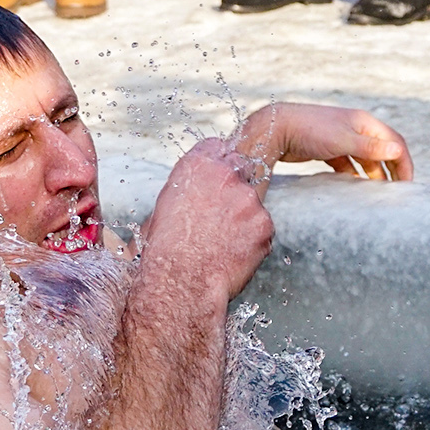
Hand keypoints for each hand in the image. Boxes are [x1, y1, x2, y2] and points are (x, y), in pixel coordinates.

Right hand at [139, 138, 273, 302]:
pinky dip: (253, 242)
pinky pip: (263, 230)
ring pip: (253, 205)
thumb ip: (187, 190)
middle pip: (241, 172)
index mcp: (197, 166)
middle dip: (234, 192)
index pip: (217, 148)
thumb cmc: (165, 250)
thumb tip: (191, 196)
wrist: (180, 280)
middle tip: (220, 218)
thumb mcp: (165, 207)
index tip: (216, 181)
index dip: (218, 165)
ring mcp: (249, 199)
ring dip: (244, 220)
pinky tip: (233, 255)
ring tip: (221, 244)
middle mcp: (226, 175)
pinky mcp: (265, 224)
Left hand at [234, 103, 413, 183]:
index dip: (404, 163)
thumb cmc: (311, 130)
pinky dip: (354, 175)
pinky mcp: (328, 150)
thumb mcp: (342, 140)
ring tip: (378, 193)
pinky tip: (355, 188)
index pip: (394, 142)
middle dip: (392, 170)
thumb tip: (397, 152)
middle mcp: (356, 129)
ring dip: (373, 174)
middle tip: (397, 192)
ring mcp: (341, 139)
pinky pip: (347, 164)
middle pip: (382, 151)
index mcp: (364, 123)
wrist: (277, 128)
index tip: (406, 185)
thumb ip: (369, 148)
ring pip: (364, 159)